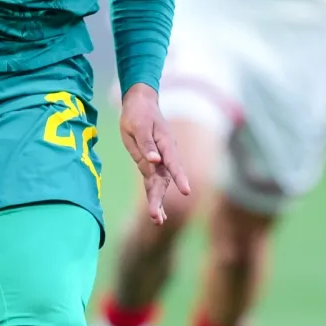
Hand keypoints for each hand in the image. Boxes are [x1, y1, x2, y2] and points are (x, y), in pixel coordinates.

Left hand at [118, 83, 189, 223]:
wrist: (140, 104)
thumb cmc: (138, 114)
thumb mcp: (138, 126)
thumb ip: (147, 144)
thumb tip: (155, 160)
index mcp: (165, 144)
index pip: (173, 163)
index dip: (179, 177)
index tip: (186, 191)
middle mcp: (166, 155)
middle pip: (165, 180)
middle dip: (160, 199)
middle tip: (157, 218)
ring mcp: (160, 161)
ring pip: (160, 184)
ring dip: (158, 202)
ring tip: (158, 221)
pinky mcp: (152, 165)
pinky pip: (153, 183)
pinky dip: (154, 197)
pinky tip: (158, 214)